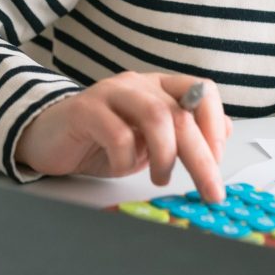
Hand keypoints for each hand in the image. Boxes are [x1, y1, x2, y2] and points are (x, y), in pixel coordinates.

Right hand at [13, 72, 232, 200]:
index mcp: (159, 87)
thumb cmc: (101, 141)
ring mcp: (111, 93)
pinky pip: (118, 133)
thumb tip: (224, 132)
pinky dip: (127, 158)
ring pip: (156, 117)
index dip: (215, 126)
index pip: (201, 92)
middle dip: (201, 156)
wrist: (49, 138)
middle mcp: (138, 84)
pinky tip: (121, 167)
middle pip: (182, 114)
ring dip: (166, 155)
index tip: (217, 162)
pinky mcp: (85, 109)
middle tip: (210, 190)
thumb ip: (183, 134)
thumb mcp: (150, 142)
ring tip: (161, 178)